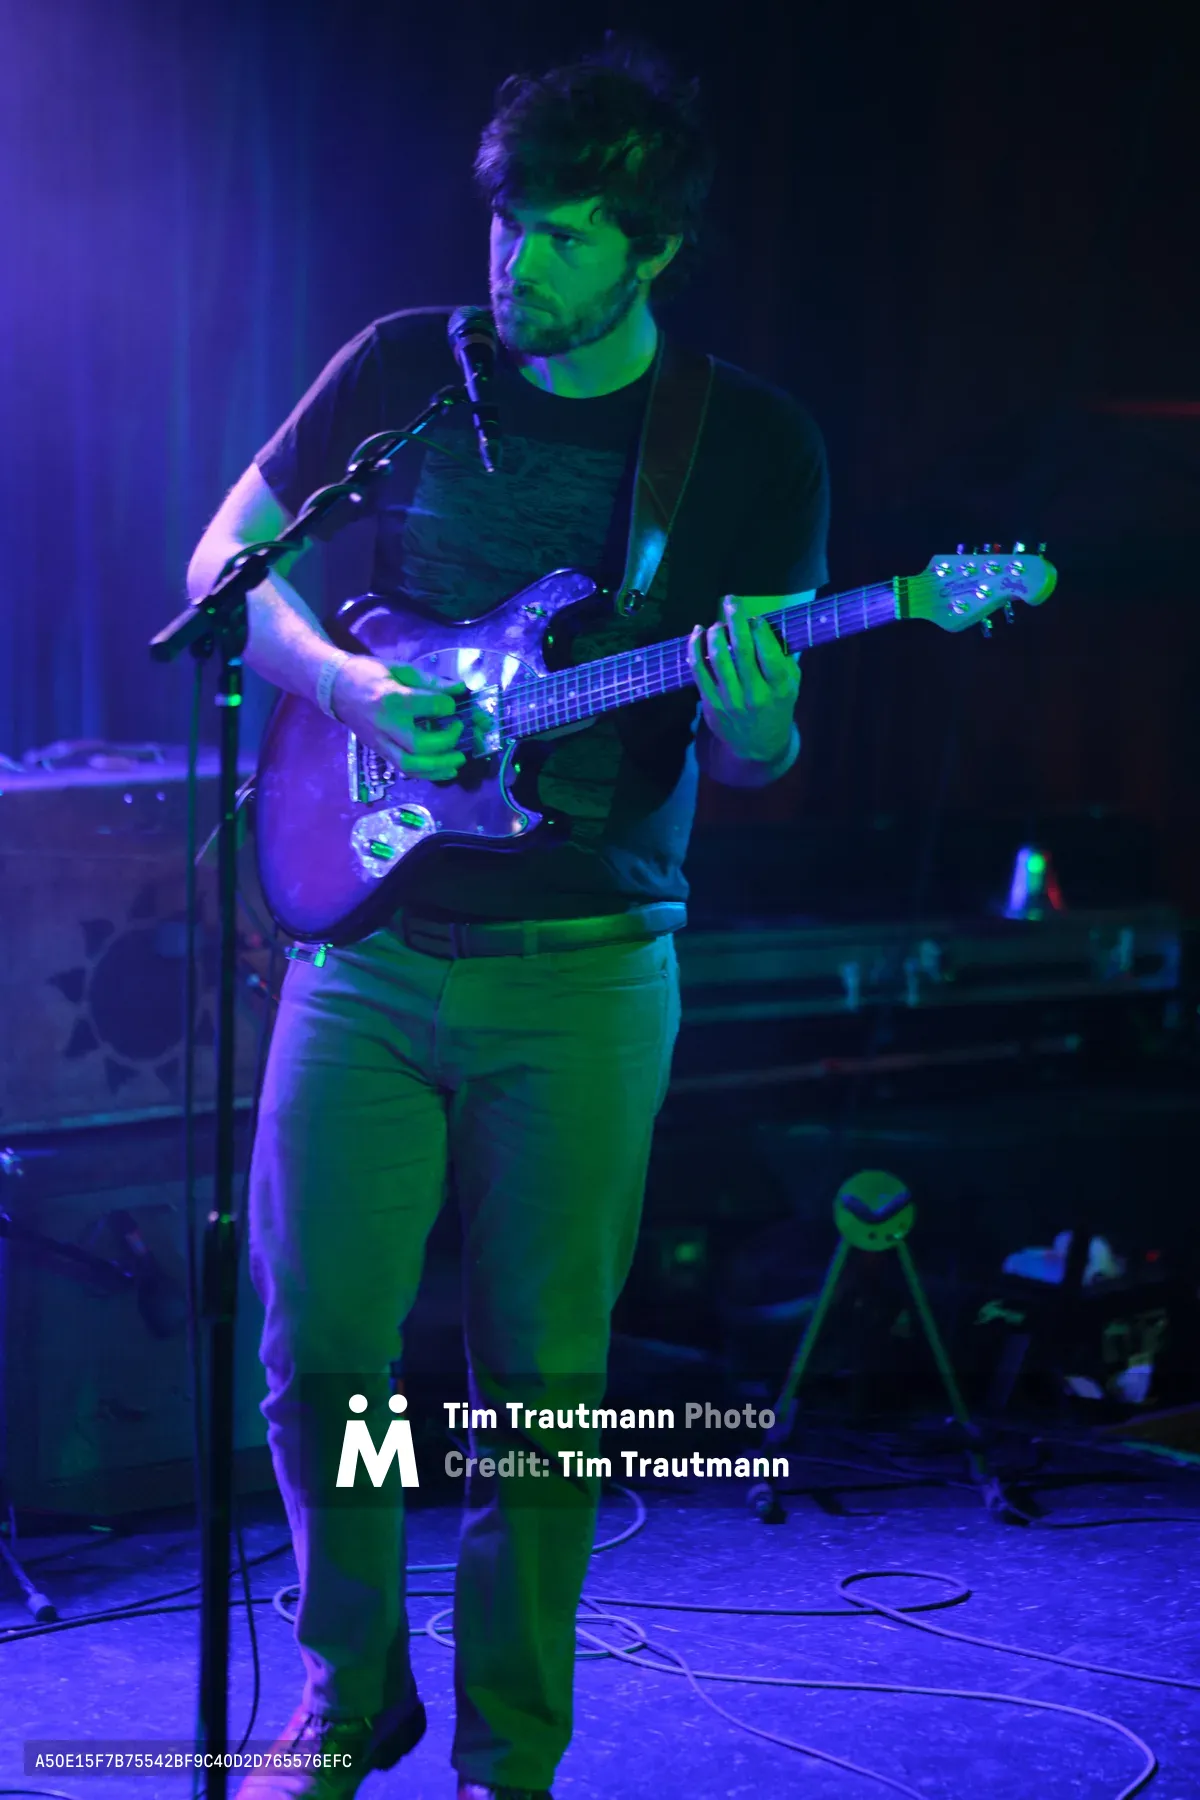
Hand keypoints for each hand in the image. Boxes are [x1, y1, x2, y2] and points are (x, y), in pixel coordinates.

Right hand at [330, 655, 465, 781]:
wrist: (335, 687)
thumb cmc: (369, 674)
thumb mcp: (401, 669)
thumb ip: (431, 682)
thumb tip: (460, 689)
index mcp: (390, 697)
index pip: (426, 706)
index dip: (446, 705)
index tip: (454, 703)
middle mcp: (384, 724)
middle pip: (418, 745)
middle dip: (445, 742)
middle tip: (459, 730)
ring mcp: (380, 742)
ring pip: (410, 765)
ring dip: (439, 766)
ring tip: (459, 759)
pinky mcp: (379, 752)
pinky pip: (404, 770)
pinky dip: (427, 773)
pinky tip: (446, 770)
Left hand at [687, 596, 800, 764]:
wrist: (758, 745)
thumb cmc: (777, 706)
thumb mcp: (792, 686)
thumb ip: (784, 658)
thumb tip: (766, 625)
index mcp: (780, 688)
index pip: (768, 651)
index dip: (759, 629)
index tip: (755, 618)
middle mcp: (755, 694)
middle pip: (742, 650)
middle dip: (735, 619)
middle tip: (730, 600)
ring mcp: (731, 700)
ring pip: (718, 658)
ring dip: (715, 633)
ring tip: (717, 623)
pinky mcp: (710, 703)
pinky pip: (698, 670)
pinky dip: (694, 648)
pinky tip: (697, 634)